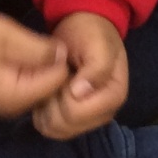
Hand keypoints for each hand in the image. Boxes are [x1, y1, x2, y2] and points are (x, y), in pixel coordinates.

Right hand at [0, 10, 68, 117]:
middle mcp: (15, 108)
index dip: (62, 59)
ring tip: (39, 45)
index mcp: (16, 96)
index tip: (57, 41)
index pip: (58, 82)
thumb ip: (38, 49)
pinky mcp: (4, 97)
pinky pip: (30, 86)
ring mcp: (9, 104)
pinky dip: (34, 71)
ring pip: (42, 87)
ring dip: (44, 67)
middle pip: (52, 88)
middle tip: (49, 41)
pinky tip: (29, 54)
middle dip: (55, 65)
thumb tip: (64, 55)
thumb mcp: (7, 37)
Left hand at [32, 12, 128, 139]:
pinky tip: (50, 92)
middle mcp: (104, 114)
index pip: (76, 112)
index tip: (66, 71)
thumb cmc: (92, 33)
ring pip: (54, 130)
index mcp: (114, 96)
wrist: (84, 27)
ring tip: (54, 83)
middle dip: (54, 100)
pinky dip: (43, 112)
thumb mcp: (97, 43)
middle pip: (64, 125)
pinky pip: (48, 129)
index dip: (63, 93)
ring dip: (47, 106)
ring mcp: (87, 121)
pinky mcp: (72, 123)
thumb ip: (96, 67)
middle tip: (59, 76)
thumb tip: (80, 93)